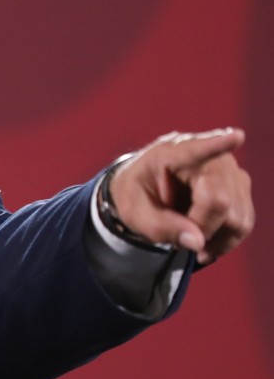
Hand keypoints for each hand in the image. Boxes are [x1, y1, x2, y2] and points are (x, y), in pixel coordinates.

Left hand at [108, 128, 253, 264]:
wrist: (146, 190)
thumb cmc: (137, 195)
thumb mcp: (133, 212)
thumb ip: (160, 226)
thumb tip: (197, 242)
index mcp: (173, 153)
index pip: (197, 149)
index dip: (219, 144)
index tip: (236, 136)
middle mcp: (210, 157)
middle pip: (220, 201)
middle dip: (200, 228)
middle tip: (176, 236)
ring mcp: (230, 171)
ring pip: (237, 217)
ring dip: (213, 237)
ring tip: (188, 237)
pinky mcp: (240, 187)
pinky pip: (244, 222)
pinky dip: (225, 238)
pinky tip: (205, 241)